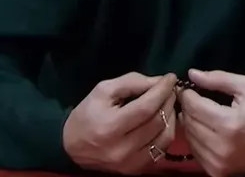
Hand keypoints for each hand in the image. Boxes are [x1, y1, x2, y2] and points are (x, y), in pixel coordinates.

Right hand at [62, 72, 178, 173]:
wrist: (72, 147)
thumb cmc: (87, 114)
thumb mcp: (103, 90)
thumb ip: (132, 82)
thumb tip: (159, 81)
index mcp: (109, 127)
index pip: (145, 107)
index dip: (162, 90)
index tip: (170, 78)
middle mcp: (121, 149)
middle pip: (157, 121)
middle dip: (168, 100)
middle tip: (170, 89)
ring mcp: (130, 162)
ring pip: (164, 136)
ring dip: (172, 116)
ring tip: (168, 103)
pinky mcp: (136, 169)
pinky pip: (162, 150)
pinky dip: (167, 132)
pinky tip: (165, 120)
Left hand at [177, 68, 244, 175]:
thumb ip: (219, 78)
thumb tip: (192, 73)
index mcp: (229, 123)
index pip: (194, 106)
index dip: (187, 95)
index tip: (188, 89)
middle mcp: (221, 146)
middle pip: (189, 123)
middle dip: (188, 108)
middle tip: (193, 100)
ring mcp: (218, 162)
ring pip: (189, 139)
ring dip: (190, 124)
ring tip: (200, 114)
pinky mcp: (218, 172)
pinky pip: (196, 153)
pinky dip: (196, 140)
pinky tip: (206, 131)